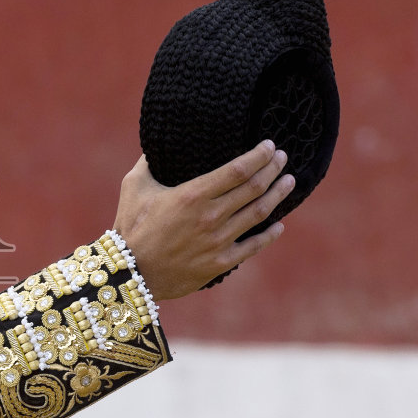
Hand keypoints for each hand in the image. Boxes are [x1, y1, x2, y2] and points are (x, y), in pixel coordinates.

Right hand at [112, 141, 294, 299]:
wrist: (129, 274)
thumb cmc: (129, 227)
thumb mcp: (133, 187)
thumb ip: (148, 162)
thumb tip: (156, 143)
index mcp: (192, 194)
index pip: (238, 169)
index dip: (259, 155)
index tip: (270, 145)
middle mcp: (210, 216)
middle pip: (254, 187)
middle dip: (273, 168)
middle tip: (283, 157)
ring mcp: (218, 241)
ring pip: (259, 212)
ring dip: (278, 194)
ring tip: (288, 181)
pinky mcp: (220, 263)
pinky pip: (253, 246)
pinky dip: (270, 234)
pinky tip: (279, 225)